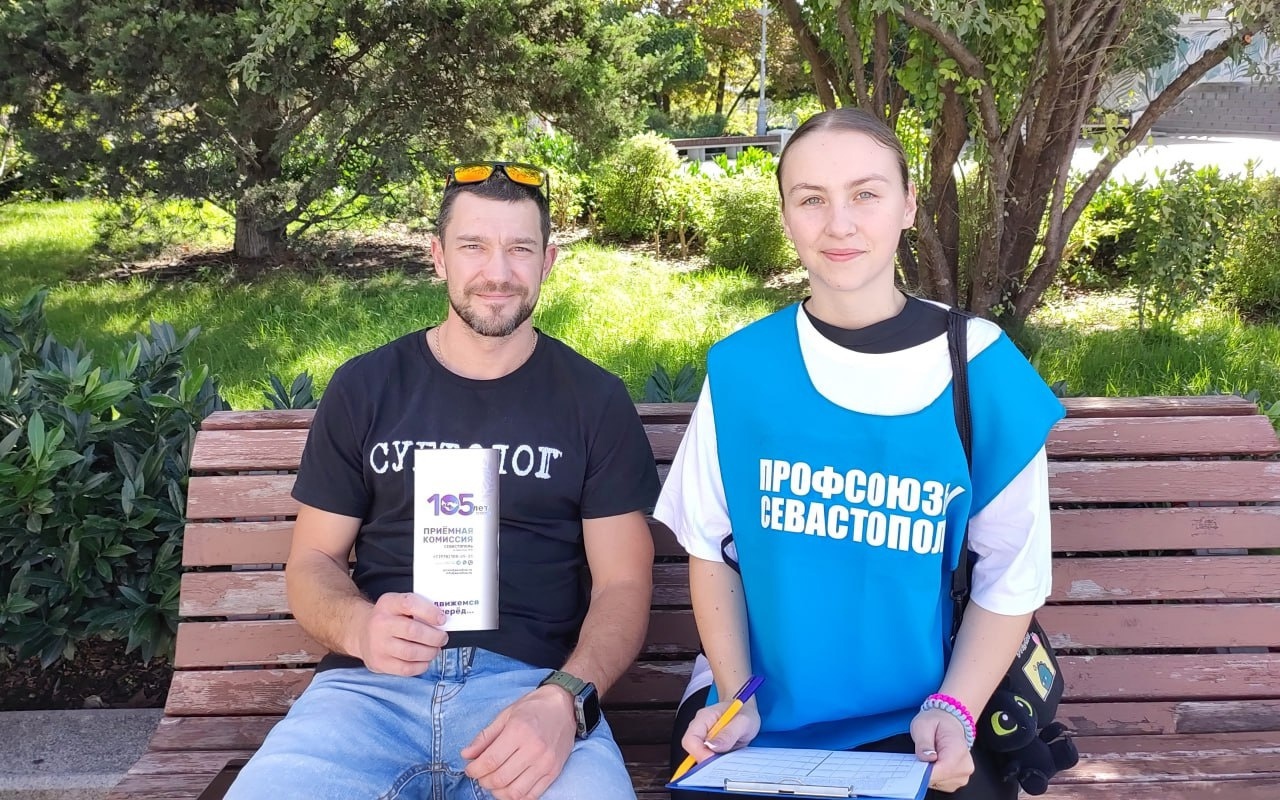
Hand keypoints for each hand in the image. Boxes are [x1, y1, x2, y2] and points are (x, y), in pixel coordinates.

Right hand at [353, 592, 447, 675]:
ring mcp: (378, 645)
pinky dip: (421, 666)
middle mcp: (380, 624)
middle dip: (435, 637)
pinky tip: (424, 660)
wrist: (362, 632)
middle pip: (413, 631)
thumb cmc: (389, 617)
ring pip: (411, 653)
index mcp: (388, 604)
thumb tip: (442, 622)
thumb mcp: (398, 604)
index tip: (442, 619)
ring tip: (435, 649)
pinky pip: (406, 669)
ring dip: (430, 652)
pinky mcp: (379, 663)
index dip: (430, 612)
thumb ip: (418, 608)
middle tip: (443, 638)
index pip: (410, 603)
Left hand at [461, 685, 576, 799]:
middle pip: (500, 779)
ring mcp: (546, 763)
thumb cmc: (533, 708)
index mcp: (519, 731)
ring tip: (494, 782)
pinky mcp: (554, 772)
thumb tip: (466, 755)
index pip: (490, 761)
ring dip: (498, 792)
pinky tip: (510, 787)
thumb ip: (484, 736)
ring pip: (514, 792)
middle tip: (481, 774)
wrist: (564, 706)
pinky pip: (532, 796)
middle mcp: (534, 749)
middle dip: (483, 781)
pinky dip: (516, 797)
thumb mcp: (505, 715)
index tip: (470, 769)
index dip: (474, 770)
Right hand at [680, 699, 760, 764]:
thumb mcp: (743, 722)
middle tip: (725, 763)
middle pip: (693, 751)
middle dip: (707, 760)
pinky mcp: (709, 746)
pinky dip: (717, 763)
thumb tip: (712, 747)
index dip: (700, 754)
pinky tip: (729, 758)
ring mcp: (703, 738)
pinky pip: (708, 758)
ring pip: (700, 756)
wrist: (747, 710)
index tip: (715, 762)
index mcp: (703, 718)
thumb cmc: (745, 712)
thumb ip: (729, 734)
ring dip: (714, 762)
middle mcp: (699, 728)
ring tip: (730, 758)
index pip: (690, 740)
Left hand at [910, 708, 974, 792]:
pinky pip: (940, 784)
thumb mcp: (923, 725)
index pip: (942, 770)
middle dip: (924, 771)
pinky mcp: (957, 780)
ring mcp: (962, 775)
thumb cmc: (937, 723)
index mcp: (958, 750)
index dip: (925, 772)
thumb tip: (927, 757)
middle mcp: (964, 766)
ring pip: (938, 783)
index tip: (914, 767)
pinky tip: (931, 763)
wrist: (949, 722)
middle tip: (920, 755)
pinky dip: (932, 776)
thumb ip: (924, 742)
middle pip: (939, 779)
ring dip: (928, 774)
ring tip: (928, 757)